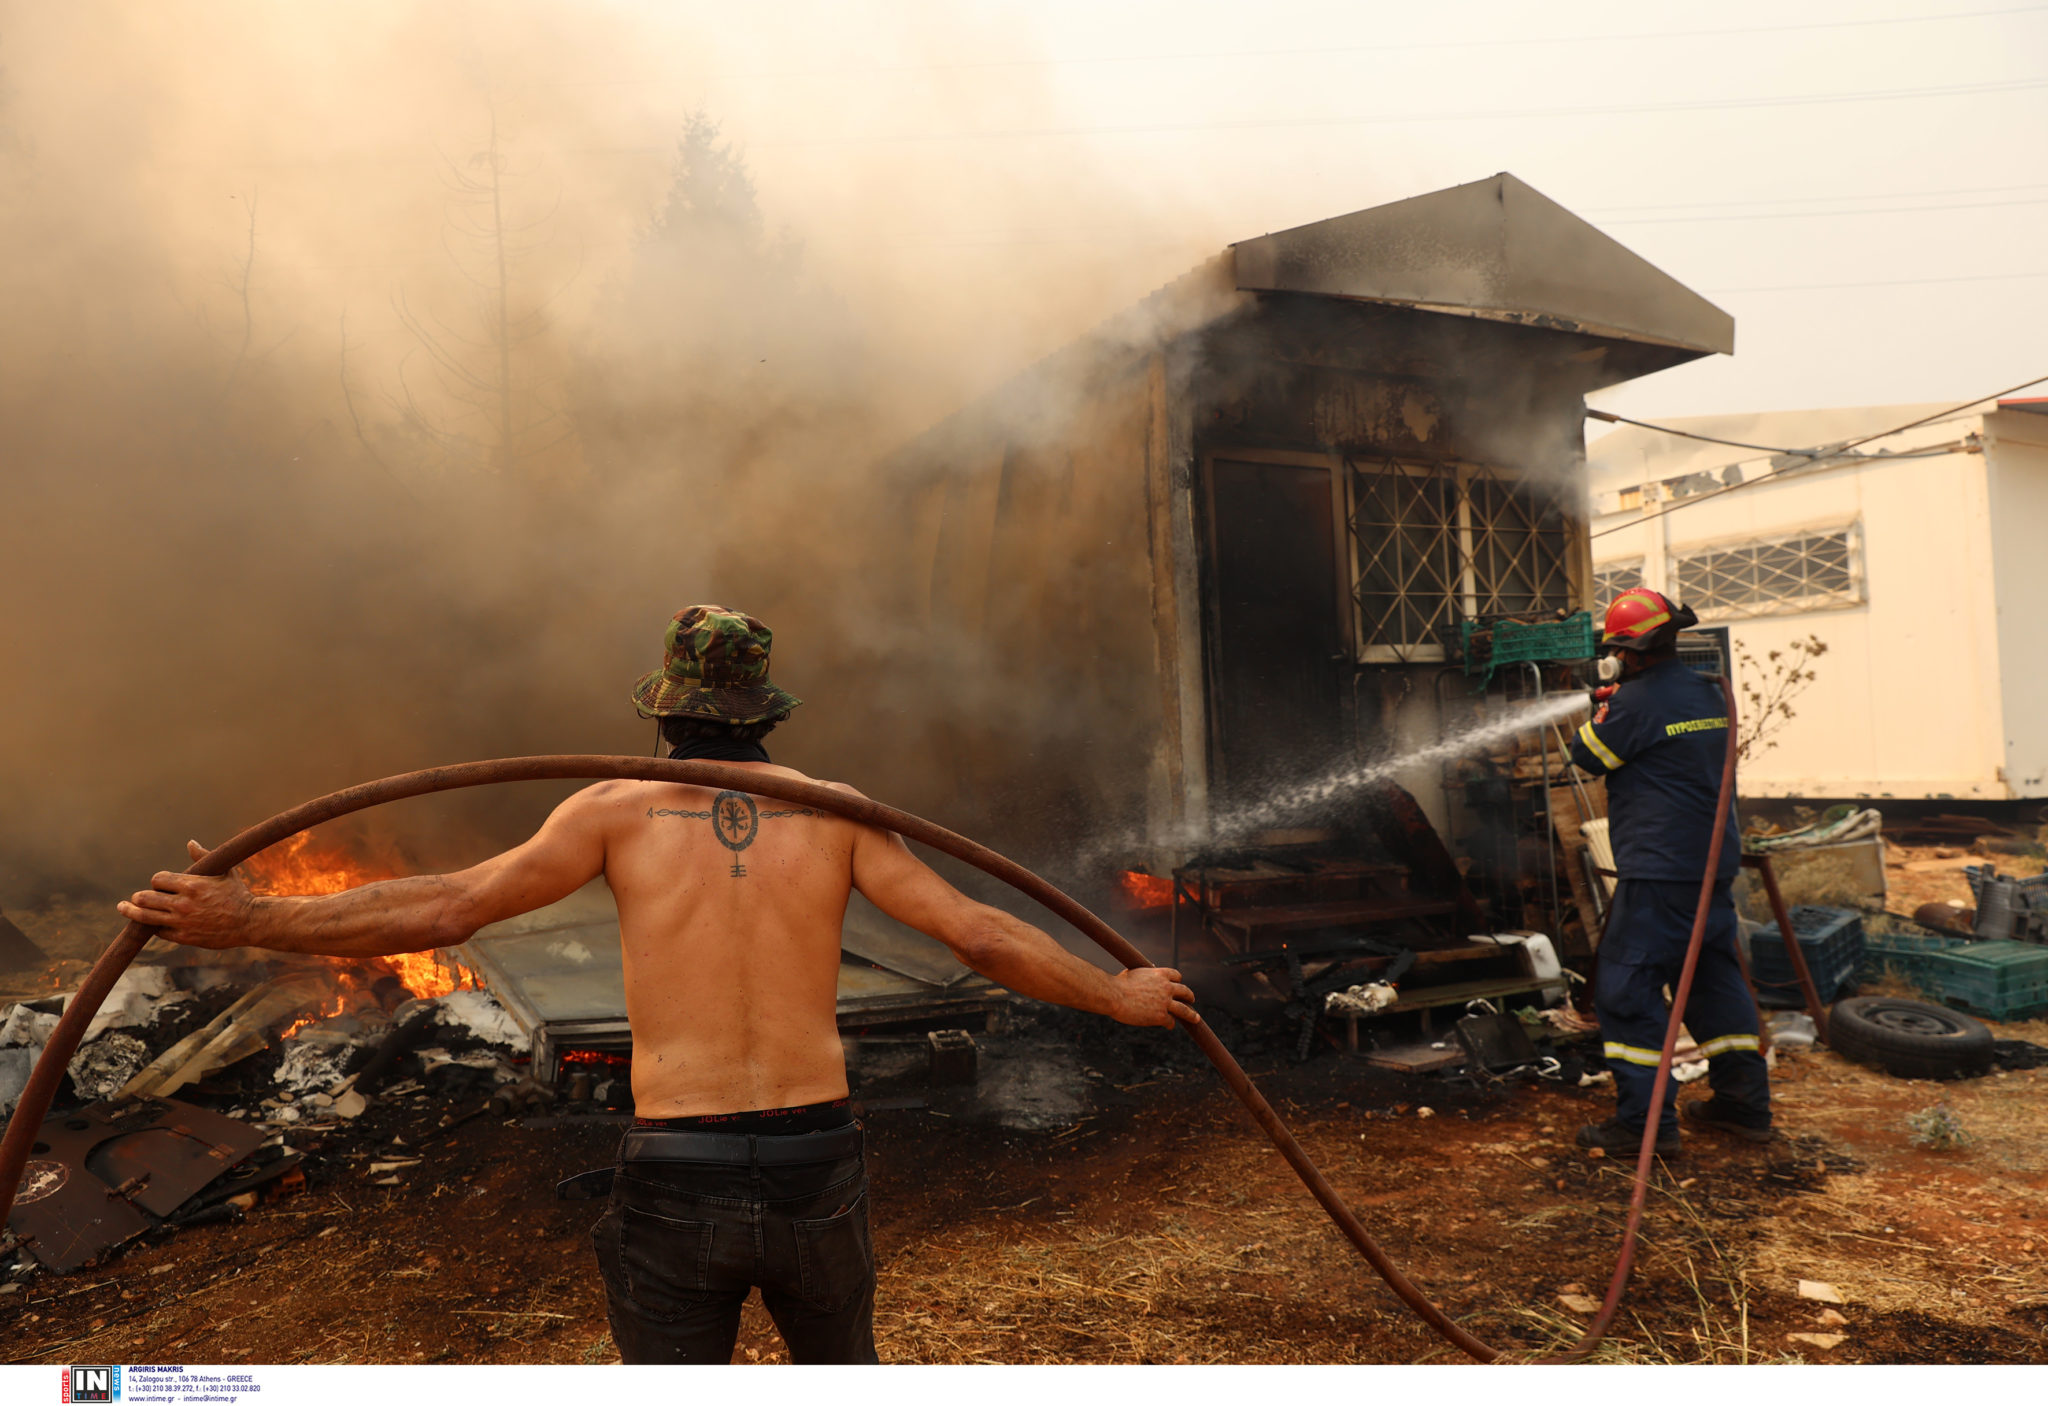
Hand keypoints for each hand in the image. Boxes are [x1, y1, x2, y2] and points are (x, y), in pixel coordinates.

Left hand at [116, 840, 261, 948]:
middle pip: (144, 897)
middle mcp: (183, 902)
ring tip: (123, 908)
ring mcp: (181, 921)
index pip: (158, 880)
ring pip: (144, 916)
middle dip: (139, 896)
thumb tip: (190, 842)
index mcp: (191, 884)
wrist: (250, 922)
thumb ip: (204, 857)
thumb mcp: (224, 872)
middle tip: (137, 898)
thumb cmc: (238, 894)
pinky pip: (159, 931)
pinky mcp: (184, 936)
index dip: (157, 881)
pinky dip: (155, 927)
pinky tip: (153, 924)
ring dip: (131, 911)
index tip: (160, 885)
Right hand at [1110, 966, 1198, 1028]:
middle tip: (1191, 1000)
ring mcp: (1165, 1002)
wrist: (1114, 995)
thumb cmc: (1118, 984)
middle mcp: (1166, 987)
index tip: (1178, 986)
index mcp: (1160, 974)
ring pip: (1185, 1010)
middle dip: (1189, 996)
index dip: (1177, 982)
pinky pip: (1170, 1021)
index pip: (1176, 976)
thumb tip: (1148, 970)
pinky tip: (1168, 1026)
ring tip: (1195, 1018)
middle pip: (1185, 992)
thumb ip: (1144, 974)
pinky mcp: (1161, 1016)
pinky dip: (1170, 1024)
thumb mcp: (1134, 972)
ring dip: (1191, 1014)